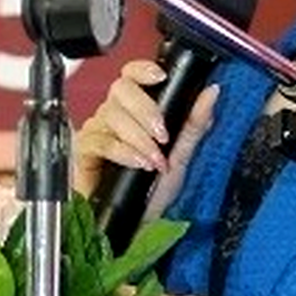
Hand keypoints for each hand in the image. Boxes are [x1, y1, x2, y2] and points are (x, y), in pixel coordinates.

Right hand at [73, 59, 218, 221]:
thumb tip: (212, 91)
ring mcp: (97, 131)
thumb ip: (195, 123)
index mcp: (135, 110)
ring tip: (154, 160)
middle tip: (163, 135)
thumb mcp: (182, 155)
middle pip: (121, 90)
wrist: (134, 225)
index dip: (142, 69)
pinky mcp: (84, 152)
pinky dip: (122, 152)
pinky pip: (99, 141)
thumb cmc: (153, 191)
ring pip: (112, 115)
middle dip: (146, 110)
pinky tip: (137, 164)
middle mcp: (113, 115)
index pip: (131, 75)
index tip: (160, 77)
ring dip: (139, 137)